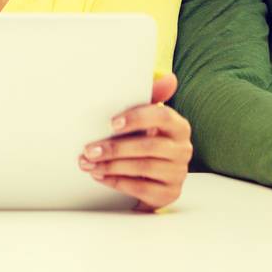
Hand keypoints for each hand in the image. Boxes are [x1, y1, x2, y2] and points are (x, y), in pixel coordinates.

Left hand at [79, 73, 192, 211]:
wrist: (150, 179)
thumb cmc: (144, 141)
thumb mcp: (144, 120)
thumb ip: (150, 97)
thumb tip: (169, 77)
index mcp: (179, 126)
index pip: (163, 116)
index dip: (137, 118)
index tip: (111, 123)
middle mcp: (183, 149)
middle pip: (149, 146)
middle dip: (115, 148)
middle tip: (89, 149)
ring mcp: (178, 173)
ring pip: (143, 167)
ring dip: (112, 166)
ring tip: (89, 163)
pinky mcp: (169, 194)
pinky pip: (142, 188)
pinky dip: (118, 182)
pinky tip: (100, 176)